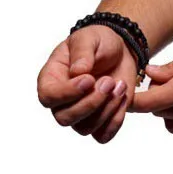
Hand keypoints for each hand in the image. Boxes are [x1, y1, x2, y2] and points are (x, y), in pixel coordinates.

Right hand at [37, 25, 137, 143]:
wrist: (121, 50)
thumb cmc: (99, 42)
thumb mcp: (89, 38)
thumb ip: (82, 53)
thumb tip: (77, 72)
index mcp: (51, 79)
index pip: (49, 97)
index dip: (68, 93)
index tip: (89, 79)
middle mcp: (62, 101)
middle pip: (65, 118)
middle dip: (91, 102)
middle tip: (109, 81)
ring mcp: (80, 113)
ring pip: (85, 128)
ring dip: (107, 109)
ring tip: (120, 86)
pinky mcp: (100, 120)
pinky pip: (103, 135)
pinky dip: (115, 121)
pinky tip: (124, 99)